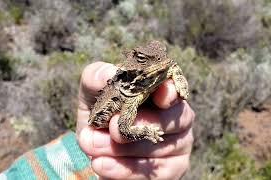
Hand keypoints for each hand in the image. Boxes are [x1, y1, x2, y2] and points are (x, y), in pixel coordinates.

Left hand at [77, 62, 194, 179]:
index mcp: (163, 93)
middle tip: (111, 126)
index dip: (170, 92)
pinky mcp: (173, 170)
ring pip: (157, 148)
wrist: (97, 149)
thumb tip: (110, 73)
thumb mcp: (93, 95)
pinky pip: (152, 173)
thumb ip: (97, 78)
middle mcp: (178, 117)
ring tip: (91, 145)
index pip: (176, 88)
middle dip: (137, 124)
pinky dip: (124, 169)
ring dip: (122, 149)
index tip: (160, 97)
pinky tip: (101, 164)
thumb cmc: (101, 115)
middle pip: (169, 120)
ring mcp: (179, 145)